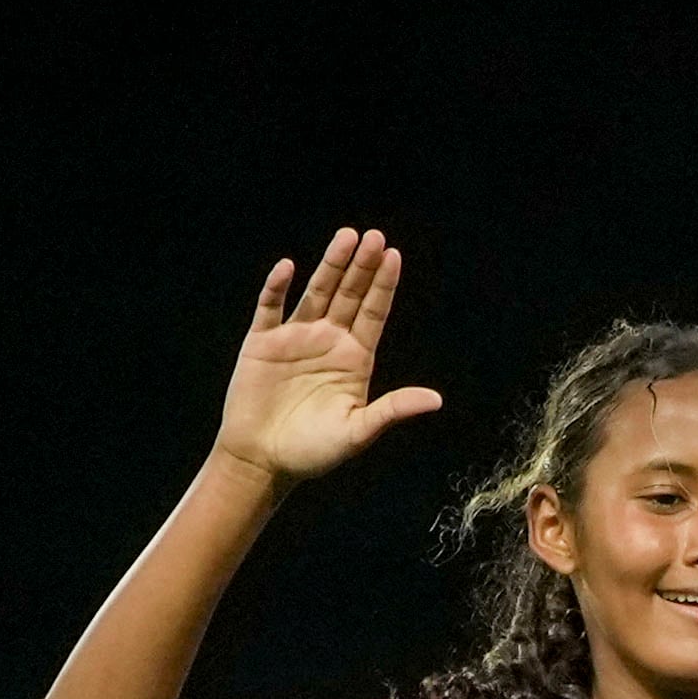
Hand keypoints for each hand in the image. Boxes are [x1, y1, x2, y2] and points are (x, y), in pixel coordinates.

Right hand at [213, 228, 445, 483]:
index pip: (374, 312)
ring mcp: (295, 338)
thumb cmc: (312, 452)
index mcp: (354, 358)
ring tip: (346, 237)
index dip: (384, 284)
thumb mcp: (357, 432)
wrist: (262, 461)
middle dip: (362, 266)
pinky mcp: (262, 343)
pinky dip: (277, 288)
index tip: (394, 255)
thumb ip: (392, 410)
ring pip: (316, 293)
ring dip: (330, 266)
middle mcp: (328, 341)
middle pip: (349, 294)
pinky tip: (288, 268)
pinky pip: (270, 308)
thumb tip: (435, 400)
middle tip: (375, 236)